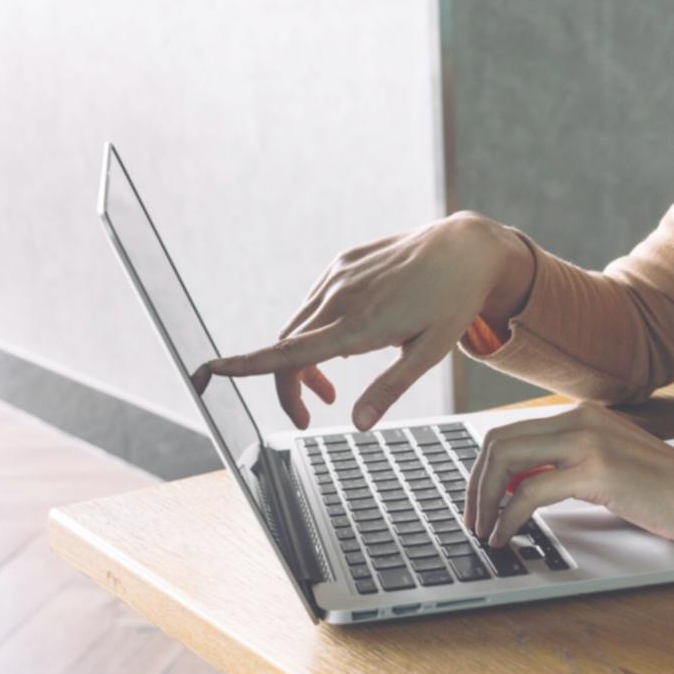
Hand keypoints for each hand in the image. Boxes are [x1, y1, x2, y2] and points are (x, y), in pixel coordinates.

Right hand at [207, 212, 532, 430]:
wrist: (464, 247)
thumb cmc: (453, 302)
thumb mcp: (431, 352)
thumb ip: (390, 388)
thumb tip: (356, 426)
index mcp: (360, 326)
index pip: (289, 352)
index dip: (245, 365)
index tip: (209, 371)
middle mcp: (341, 298)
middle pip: (286, 350)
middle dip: (288, 388)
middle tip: (308, 417)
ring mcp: (339, 277)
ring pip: (297, 326)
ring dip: (302, 362)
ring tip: (331, 389)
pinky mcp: (343, 263)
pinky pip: (314, 302)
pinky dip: (315, 330)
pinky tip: (343, 342)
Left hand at [464, 403, 673, 547]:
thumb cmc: (666, 487)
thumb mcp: (608, 463)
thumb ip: (568, 465)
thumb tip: (521, 485)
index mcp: (581, 416)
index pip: (511, 432)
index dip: (484, 470)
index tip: (479, 501)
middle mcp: (580, 420)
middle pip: (499, 442)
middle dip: (475, 484)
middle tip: (472, 519)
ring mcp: (588, 442)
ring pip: (506, 460)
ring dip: (485, 500)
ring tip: (484, 530)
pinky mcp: (596, 471)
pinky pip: (530, 491)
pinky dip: (508, 516)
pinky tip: (507, 534)